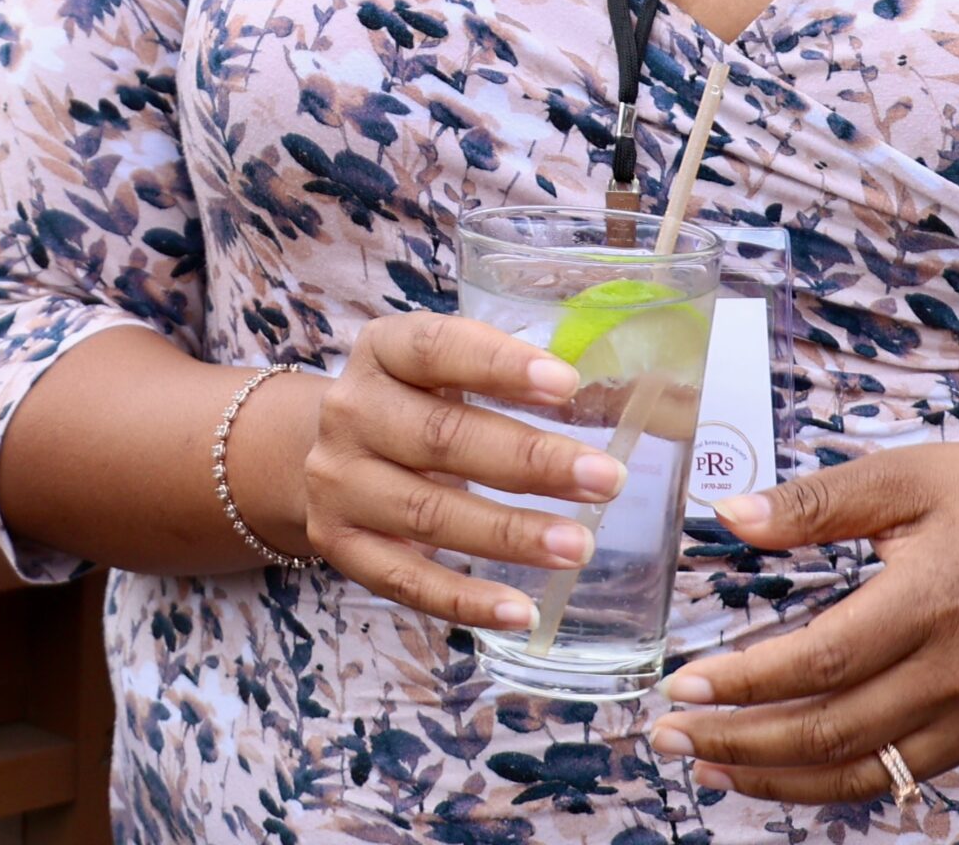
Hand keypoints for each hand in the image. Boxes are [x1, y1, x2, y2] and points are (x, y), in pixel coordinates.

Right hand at [280, 311, 613, 630]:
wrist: (328, 452)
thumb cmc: (415, 408)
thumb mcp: (443, 374)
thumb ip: (512, 381)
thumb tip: (629, 403)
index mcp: (381, 352)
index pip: (432, 347)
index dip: (498, 364)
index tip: (567, 384)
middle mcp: (352, 412)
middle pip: (440, 436)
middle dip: (528, 460)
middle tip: (606, 478)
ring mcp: (340, 483)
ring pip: (428, 513)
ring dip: (509, 533)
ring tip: (579, 545)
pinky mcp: (342, 546)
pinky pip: (407, 581)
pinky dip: (466, 600)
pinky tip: (522, 612)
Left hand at [646, 447, 958, 805]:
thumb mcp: (903, 476)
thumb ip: (814, 502)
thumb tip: (729, 515)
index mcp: (927, 601)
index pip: (822, 660)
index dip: (747, 680)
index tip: (682, 683)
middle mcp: (953, 672)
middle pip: (834, 728)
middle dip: (744, 740)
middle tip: (670, 734)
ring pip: (863, 767)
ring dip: (780, 775)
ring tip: (708, 765)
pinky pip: (898, 772)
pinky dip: (834, 781)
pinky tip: (780, 770)